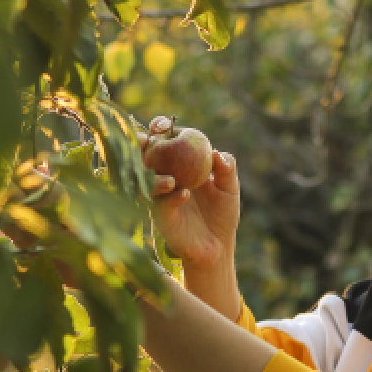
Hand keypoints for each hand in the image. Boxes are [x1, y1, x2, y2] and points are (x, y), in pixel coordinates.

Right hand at [143, 123, 239, 269]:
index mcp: (178, 163)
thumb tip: (217, 154)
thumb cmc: (221, 213)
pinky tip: (184, 195)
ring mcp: (159, 197)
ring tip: (172, 181)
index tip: (164, 125)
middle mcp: (163, 177)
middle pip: (143, 156)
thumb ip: (227, 169)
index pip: (163, 139)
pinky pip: (161, 205)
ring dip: (155, 178)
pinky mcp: (161, 217)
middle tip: (149, 142)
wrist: (218, 246)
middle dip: (141, 146)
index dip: (159, 128)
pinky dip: (171, 198)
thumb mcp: (229, 189)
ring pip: (145, 182)